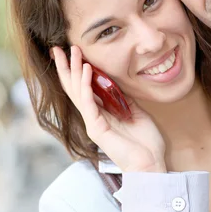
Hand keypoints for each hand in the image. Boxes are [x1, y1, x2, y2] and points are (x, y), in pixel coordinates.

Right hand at [52, 46, 165, 172]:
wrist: (151, 164)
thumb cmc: (145, 142)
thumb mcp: (134, 112)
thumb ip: (122, 99)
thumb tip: (116, 83)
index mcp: (100, 114)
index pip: (82, 88)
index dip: (75, 70)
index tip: (71, 52)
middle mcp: (92, 117)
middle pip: (73, 88)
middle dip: (66, 67)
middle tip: (59, 47)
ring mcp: (92, 123)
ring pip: (77, 92)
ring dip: (74, 70)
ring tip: (73, 51)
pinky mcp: (97, 128)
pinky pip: (88, 102)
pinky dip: (86, 84)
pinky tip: (85, 69)